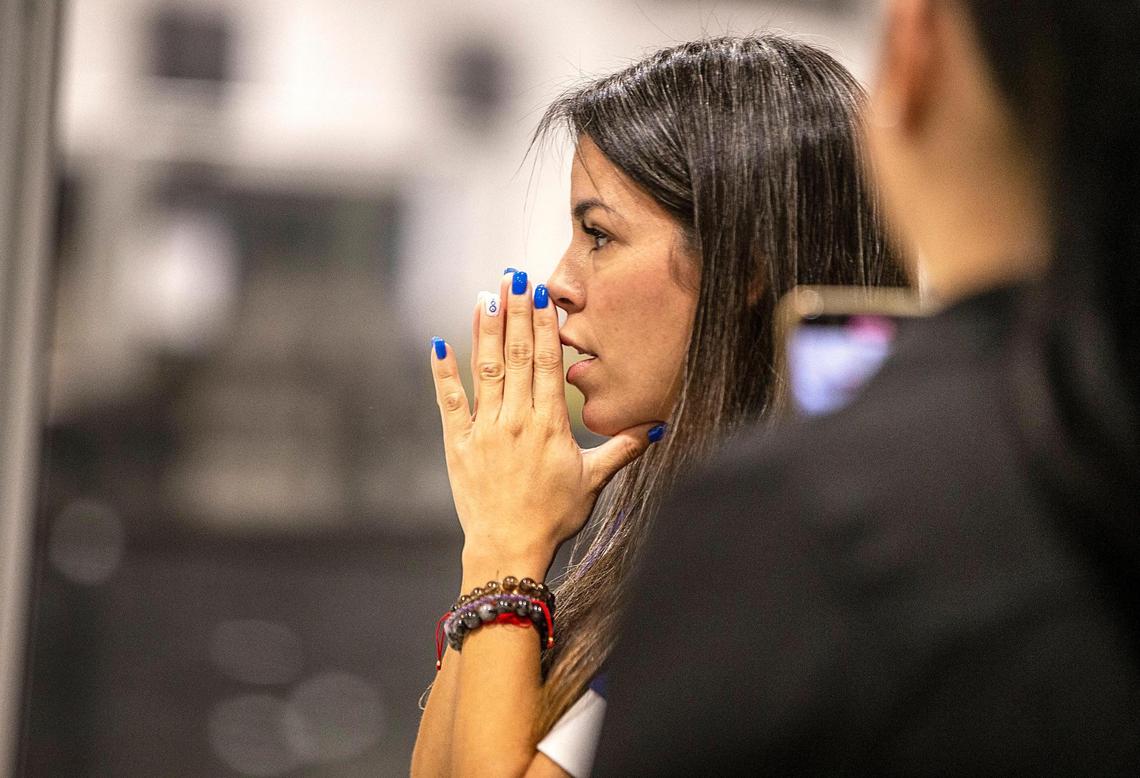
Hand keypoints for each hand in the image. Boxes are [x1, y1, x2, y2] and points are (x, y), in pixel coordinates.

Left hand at [430, 270, 661, 581]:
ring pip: (486, 370)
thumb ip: (623, 449)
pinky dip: (444, 372)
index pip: (547, 363)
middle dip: (516, 313)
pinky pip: (449, 401)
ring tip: (487, 296)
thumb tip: (658, 427)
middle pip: (517, 355)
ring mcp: (485, 429)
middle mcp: (516, 419)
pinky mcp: (458, 443)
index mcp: (549, 424)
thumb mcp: (594, 481)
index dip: (544, 325)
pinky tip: (440, 343)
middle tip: (515, 277)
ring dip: (485, 331)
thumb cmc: (555, 517)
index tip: (541, 295)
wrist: (509, 548)